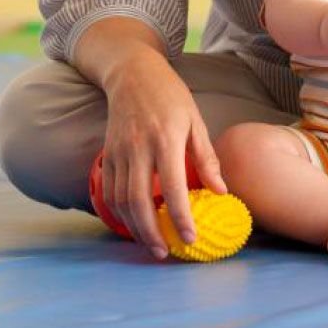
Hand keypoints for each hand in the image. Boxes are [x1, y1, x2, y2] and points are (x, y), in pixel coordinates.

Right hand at [101, 53, 226, 259]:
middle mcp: (139, 148)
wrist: (133, 74)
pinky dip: (118, 212)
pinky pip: (109, 190)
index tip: (190, 238)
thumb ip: (206, 157)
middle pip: (140, 201)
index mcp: (167, 140)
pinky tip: (131, 223)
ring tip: (150, 243)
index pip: (173, 187)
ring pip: (121, 200)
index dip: (180, 216)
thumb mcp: (196, 121)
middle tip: (164, 253)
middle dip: (151, 232)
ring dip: (134, 227)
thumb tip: (220, 192)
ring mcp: (119, 152)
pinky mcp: (106, 154)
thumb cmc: (171, 97)